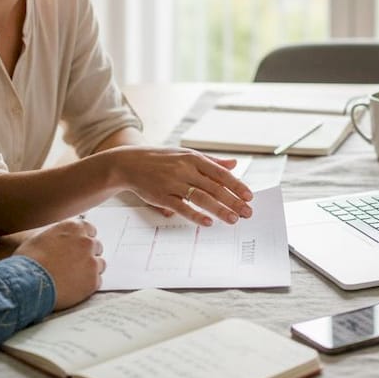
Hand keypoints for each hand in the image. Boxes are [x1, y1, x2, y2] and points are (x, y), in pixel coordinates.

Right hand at [15, 217, 104, 310]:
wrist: (27, 282)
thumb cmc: (28, 260)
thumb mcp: (40, 237)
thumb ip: (57, 236)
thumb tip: (59, 239)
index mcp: (73, 228)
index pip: (89, 229)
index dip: (83, 239)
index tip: (78, 247)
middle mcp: (86, 242)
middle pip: (96, 247)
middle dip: (87, 254)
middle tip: (74, 264)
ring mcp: (92, 262)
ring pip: (100, 264)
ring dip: (90, 269)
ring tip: (73, 278)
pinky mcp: (93, 281)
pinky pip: (97, 282)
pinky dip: (88, 285)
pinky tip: (74, 288)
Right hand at [103, 145, 254, 225]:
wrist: (129, 163)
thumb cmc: (161, 159)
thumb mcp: (186, 155)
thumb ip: (211, 161)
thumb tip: (234, 164)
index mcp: (193, 158)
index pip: (220, 173)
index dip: (236, 185)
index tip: (249, 196)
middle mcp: (185, 169)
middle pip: (214, 187)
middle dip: (233, 201)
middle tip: (247, 212)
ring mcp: (173, 183)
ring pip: (201, 198)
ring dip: (219, 210)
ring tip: (233, 219)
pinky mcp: (162, 196)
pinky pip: (182, 207)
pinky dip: (195, 215)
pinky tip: (208, 222)